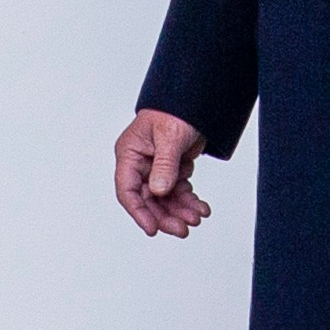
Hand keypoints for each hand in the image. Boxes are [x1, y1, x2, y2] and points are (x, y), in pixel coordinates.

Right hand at [114, 110, 211, 237]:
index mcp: (130, 154)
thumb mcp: (170, 137)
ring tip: (197, 217)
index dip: (139, 212)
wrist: (196, 101)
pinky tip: (201, 208)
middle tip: (183, 229)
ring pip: (164, 199)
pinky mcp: (172, 170)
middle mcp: (141, 164)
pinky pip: (178, 192)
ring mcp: (156, 169)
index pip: (128, 189)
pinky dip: (189, 201)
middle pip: (148, 200)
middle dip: (166, 216)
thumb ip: (164, 165)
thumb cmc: (176, 109)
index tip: (152, 229)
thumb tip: (158, 191)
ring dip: (180, 211)